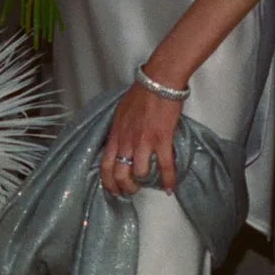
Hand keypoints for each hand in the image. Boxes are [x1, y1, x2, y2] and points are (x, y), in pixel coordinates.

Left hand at [99, 79, 184, 196]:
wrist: (157, 83)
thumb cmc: (140, 94)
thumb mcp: (120, 113)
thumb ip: (120, 131)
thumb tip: (121, 142)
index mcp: (115, 134)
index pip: (105, 164)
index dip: (108, 182)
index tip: (113, 190)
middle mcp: (126, 141)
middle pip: (119, 174)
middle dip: (124, 187)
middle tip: (130, 191)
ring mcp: (143, 142)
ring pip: (140, 173)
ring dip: (144, 182)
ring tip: (148, 185)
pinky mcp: (161, 139)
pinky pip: (165, 166)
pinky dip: (168, 179)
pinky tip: (170, 187)